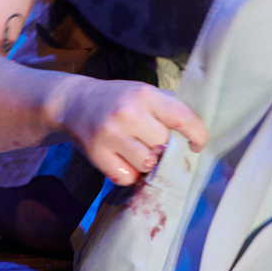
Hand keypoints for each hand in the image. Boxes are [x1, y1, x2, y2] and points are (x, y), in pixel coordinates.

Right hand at [53, 77, 208, 185]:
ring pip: (147, 164)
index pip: (182, 118)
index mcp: (145, 94)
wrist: (74, 102)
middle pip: (163, 145)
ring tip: (134, 148)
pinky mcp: (96, 153)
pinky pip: (126, 177)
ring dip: (145, 162)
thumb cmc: (118, 100)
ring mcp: (110, 134)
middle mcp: (128, 112)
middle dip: (160, 147)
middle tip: (148, 139)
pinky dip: (127, 173)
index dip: (197, 135)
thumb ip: (169, 108)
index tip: (197, 145)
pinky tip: (120, 158)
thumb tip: (197, 133)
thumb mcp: (144, 93)